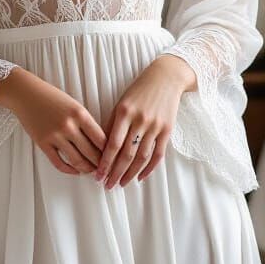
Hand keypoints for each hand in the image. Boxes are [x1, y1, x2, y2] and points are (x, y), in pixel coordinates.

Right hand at [0, 67, 106, 175]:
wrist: (26, 94)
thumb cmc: (51, 97)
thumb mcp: (74, 105)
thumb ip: (86, 122)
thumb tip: (99, 143)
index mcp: (80, 114)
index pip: (101, 139)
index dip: (109, 151)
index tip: (113, 157)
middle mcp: (69, 126)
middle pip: (91, 152)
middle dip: (100, 164)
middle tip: (105, 169)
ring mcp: (55, 136)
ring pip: (77, 161)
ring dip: (87, 169)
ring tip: (92, 171)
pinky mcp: (43, 144)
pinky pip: (59, 163)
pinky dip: (69, 170)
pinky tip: (75, 170)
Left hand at [95, 55, 193, 188]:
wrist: (166, 77)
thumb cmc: (139, 90)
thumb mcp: (121, 103)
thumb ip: (112, 124)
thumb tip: (102, 148)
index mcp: (125, 112)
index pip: (113, 144)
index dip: (105, 162)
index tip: (97, 175)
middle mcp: (140, 120)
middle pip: (126, 154)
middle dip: (115, 172)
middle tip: (107, 185)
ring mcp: (155, 126)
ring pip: (141, 157)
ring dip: (130, 174)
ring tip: (121, 183)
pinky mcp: (167, 130)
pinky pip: (158, 154)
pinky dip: (149, 168)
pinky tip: (140, 177)